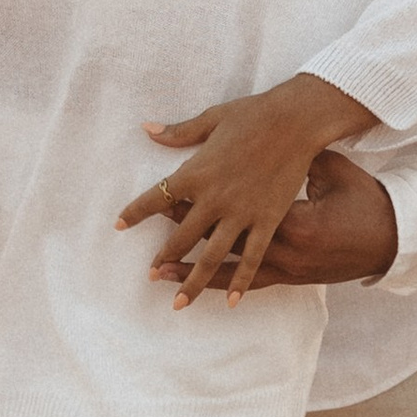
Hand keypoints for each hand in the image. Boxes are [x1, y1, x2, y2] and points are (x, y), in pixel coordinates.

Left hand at [116, 73, 375, 307]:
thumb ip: (179, 132)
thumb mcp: (212, 119)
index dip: (135, 212)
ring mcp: (242, 213)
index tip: (118, 225)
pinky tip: (231, 300)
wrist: (297, 120)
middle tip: (150, 274)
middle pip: (182, 236)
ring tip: (179, 303)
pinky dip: (240, 279)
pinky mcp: (268, 220)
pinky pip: (251, 256)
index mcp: (197, 171)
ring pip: (212, 256)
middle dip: (164, 256)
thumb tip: (147, 129)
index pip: (157, 197)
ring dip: (193, 280)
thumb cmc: (254, 114)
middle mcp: (215, 198)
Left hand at [151, 147, 399, 290]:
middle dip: (180, 251)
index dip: (179, 209)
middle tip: (148, 261)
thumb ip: (270, 148)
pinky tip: (218, 299)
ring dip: (198, 278)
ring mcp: (284, 256)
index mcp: (269, 201)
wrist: (391, 225)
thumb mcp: (315, 160)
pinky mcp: (295, 270)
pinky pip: (258, 278)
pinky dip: (235, 286)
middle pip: (214, 241)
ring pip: (231, 268)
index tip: (150, 212)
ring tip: (168, 290)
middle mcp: (272, 234)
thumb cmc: (351, 185)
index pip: (213, 206)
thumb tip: (236, 135)